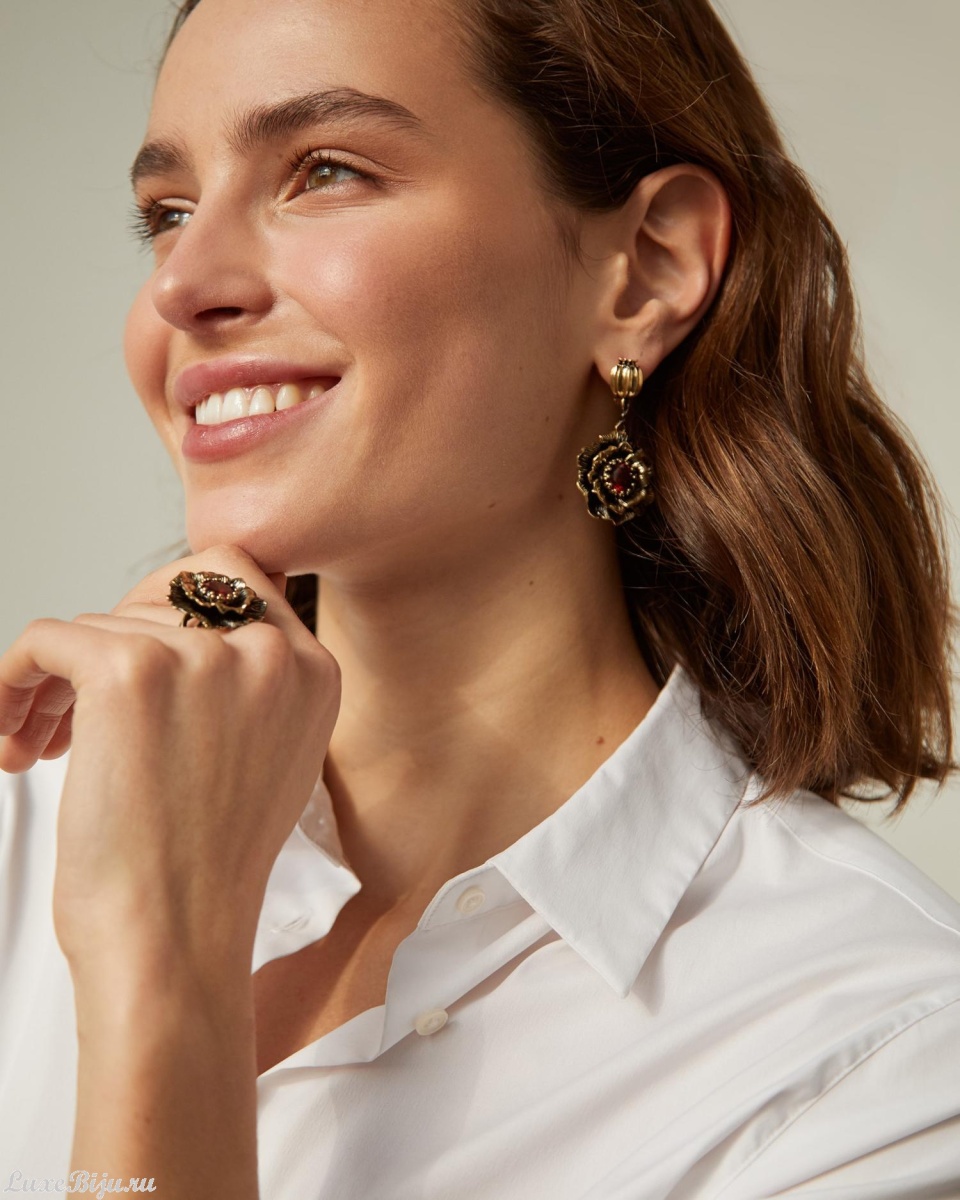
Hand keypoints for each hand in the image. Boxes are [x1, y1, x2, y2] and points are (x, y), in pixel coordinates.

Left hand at [0, 546, 339, 982]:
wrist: (176, 941)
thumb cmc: (207, 871)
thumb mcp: (270, 759)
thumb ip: (249, 683)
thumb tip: (173, 628)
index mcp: (314, 670)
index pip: (240, 573)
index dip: (172, 610)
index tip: (138, 659)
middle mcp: (269, 652)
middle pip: (161, 595)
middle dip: (111, 648)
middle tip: (77, 715)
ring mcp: (202, 656)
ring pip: (100, 623)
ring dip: (60, 681)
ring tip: (46, 744)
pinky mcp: (129, 671)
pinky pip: (47, 639)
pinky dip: (14, 679)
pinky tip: (14, 730)